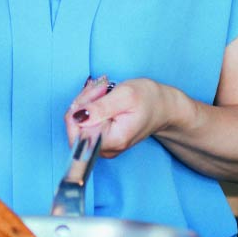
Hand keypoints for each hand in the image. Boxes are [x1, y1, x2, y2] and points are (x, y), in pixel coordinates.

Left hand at [68, 76, 184, 156]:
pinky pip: (84, 123)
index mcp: (112, 141)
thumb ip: (100, 107)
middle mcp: (105, 149)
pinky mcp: (100, 139)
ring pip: (77, 123)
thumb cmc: (148, 99)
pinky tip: (101, 97)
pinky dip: (89, 106)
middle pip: (75, 126)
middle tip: (101, 88)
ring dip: (86, 101)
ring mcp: (102, 146)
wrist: (162, 108)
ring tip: (104, 90)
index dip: (79, 109)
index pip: (76, 132)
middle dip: (83, 102)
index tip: (96, 93)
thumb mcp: (125, 95)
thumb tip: (77, 117)